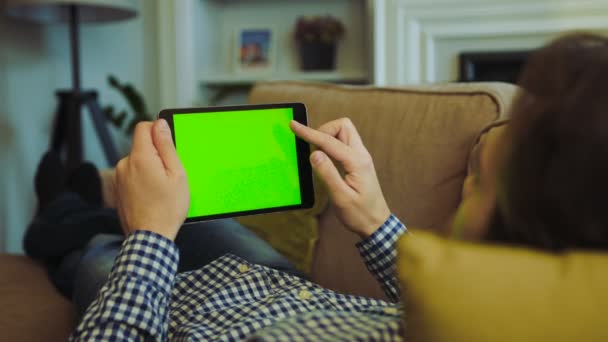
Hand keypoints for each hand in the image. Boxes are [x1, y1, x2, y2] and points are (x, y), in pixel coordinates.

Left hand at [115, 120, 189, 240]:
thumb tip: (160, 124)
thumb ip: (166, 146)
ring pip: (138, 161)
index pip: (143, 127)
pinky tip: (153, 196)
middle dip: (157, 155)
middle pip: (142, 146)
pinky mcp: (119, 189)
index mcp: (140, 158)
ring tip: (162, 189)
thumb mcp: (177, 174)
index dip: (158, 131)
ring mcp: (119, 177)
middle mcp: (125, 164)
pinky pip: (133, 175)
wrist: (150, 237)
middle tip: (170, 175)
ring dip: (150, 169)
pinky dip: (143, 180)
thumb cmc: (168, 208)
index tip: (169, 146)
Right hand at [290, 118, 390, 237]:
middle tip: (311, 147)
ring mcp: (361, 157)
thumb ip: (327, 174)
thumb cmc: (360, 214)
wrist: (376, 224)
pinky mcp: (358, 162)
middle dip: (324, 130)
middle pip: (343, 126)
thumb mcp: (341, 197)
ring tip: (316, 153)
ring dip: (328, 137)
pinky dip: (331, 145)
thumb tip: (314, 154)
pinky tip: (323, 157)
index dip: (310, 133)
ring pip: (344, 132)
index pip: (330, 141)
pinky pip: (344, 143)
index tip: (294, 126)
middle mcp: (361, 155)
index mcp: (357, 162)